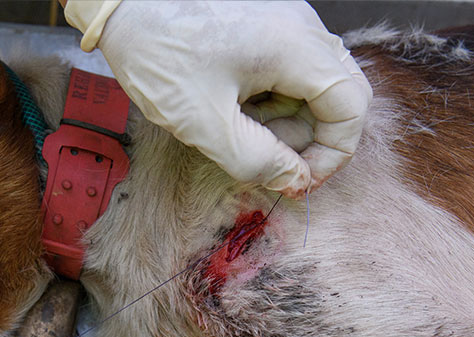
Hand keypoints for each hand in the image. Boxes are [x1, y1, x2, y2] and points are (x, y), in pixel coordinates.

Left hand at [65, 0, 371, 198]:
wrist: (122, 2)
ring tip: (237, 126)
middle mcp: (301, 27)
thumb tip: (293, 181)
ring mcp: (286, 20)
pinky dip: (272, 96)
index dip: (333, 154)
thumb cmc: (157, 52)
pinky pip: (290, 68)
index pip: (352, 108)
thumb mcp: (204, 123)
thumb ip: (255, 160)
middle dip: (308, 137)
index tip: (300, 179)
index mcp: (296, 47)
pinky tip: (234, 104)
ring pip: (313, 84)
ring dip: (286, 118)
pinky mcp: (267, 22)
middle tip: (263, 155)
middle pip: (339, 95)